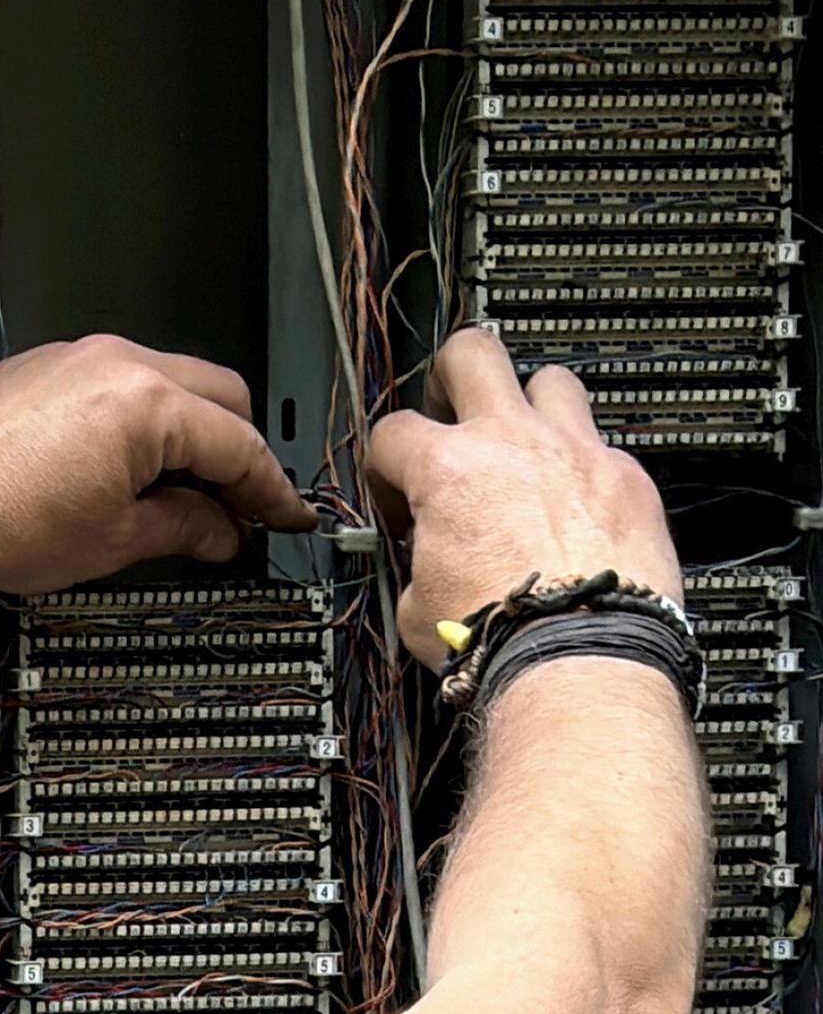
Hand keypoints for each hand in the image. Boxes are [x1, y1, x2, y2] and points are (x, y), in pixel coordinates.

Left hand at [0, 334, 312, 606]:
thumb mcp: (111, 541)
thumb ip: (182, 528)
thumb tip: (221, 531)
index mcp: (148, 403)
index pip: (240, 443)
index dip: (271, 489)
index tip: (286, 517)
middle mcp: (118, 362)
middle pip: (218, 395)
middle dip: (238, 449)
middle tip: (239, 505)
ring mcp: (78, 355)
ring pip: (169, 380)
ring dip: (188, 430)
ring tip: (180, 490)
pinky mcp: (45, 365)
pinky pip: (119, 379)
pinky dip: (142, 416)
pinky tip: (128, 465)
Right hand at [368, 329, 681, 665]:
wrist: (577, 660)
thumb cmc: (501, 638)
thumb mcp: (417, 604)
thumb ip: (417, 560)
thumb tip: (424, 563)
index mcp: (447, 470)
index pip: (392, 432)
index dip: (385, 466)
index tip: (400, 497)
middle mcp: (512, 444)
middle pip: (472, 353)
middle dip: (451, 375)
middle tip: (451, 411)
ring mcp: (577, 454)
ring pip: (551, 381)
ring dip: (530, 407)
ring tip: (523, 449)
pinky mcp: (629, 480)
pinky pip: (603, 449)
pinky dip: (584, 470)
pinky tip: (576, 508)